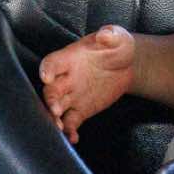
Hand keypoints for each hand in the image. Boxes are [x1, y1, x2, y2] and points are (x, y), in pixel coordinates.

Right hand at [39, 24, 134, 143]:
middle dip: (51, 99)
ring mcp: (71, 95)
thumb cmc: (117, 47)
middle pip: (50, 90)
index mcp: (69, 59)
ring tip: (60, 128)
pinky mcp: (81, 109)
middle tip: (56, 109)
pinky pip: (71, 121)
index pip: (52, 63)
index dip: (48, 69)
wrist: (127, 66)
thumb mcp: (118, 38)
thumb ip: (111, 35)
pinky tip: (73, 139)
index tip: (47, 77)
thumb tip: (106, 34)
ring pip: (56, 108)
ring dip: (55, 118)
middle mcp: (66, 78)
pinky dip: (70, 131)